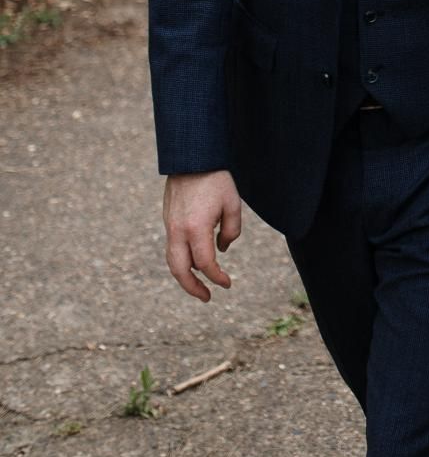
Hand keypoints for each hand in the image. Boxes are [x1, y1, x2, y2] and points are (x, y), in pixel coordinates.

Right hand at [163, 170, 242, 301]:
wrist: (191, 159)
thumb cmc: (216, 180)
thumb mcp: (233, 204)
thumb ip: (231, 231)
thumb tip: (221, 250)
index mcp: (196, 228)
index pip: (205, 264)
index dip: (217, 278)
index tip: (227, 284)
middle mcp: (178, 231)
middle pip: (180, 270)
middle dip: (193, 288)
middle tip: (207, 298)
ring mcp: (170, 226)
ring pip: (172, 261)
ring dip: (184, 276)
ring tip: (199, 285)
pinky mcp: (168, 220)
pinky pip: (172, 248)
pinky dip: (181, 261)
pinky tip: (194, 262)